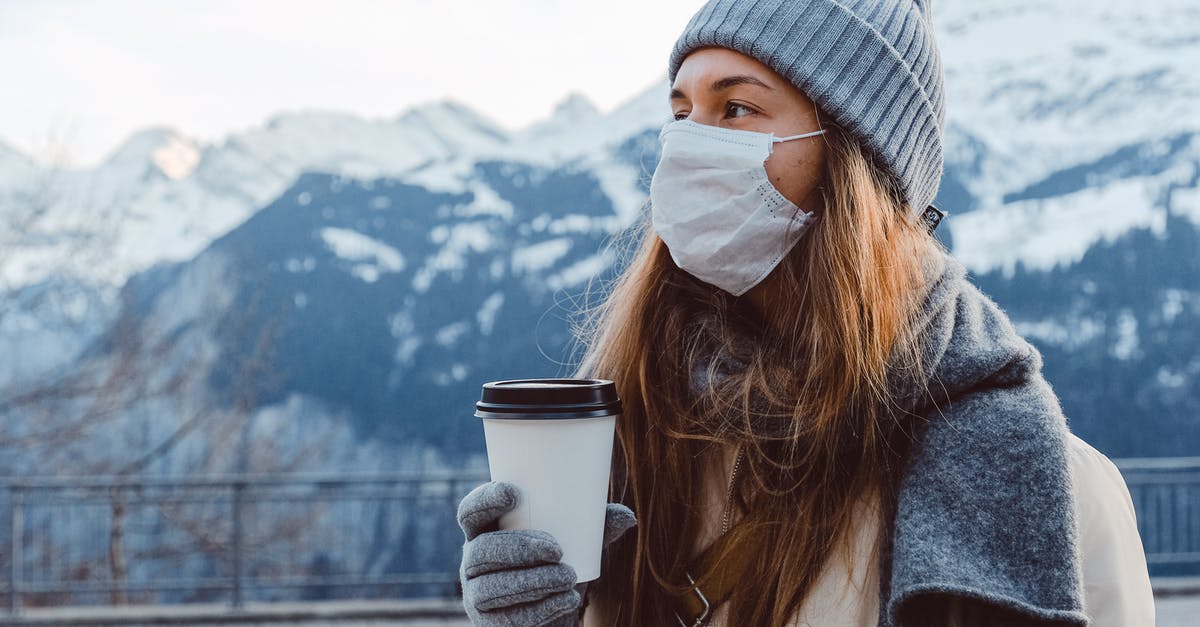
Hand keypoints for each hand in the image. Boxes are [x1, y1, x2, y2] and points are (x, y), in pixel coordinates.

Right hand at [457, 481, 635, 625]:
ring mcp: (477, 596)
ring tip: (568, 577)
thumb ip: (597, 529)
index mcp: (487, 531)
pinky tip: (566, 601)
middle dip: (518, 548)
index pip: (471, 511)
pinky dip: (541, 610)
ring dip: (533, 581)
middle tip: (557, 549)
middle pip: (482, 551)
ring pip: (492, 588)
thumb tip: (628, 517)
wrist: (555, 614)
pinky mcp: (490, 625)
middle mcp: (473, 562)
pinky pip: (508, 620)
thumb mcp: (577, 543)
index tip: (514, 493)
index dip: (485, 500)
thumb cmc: (558, 565)